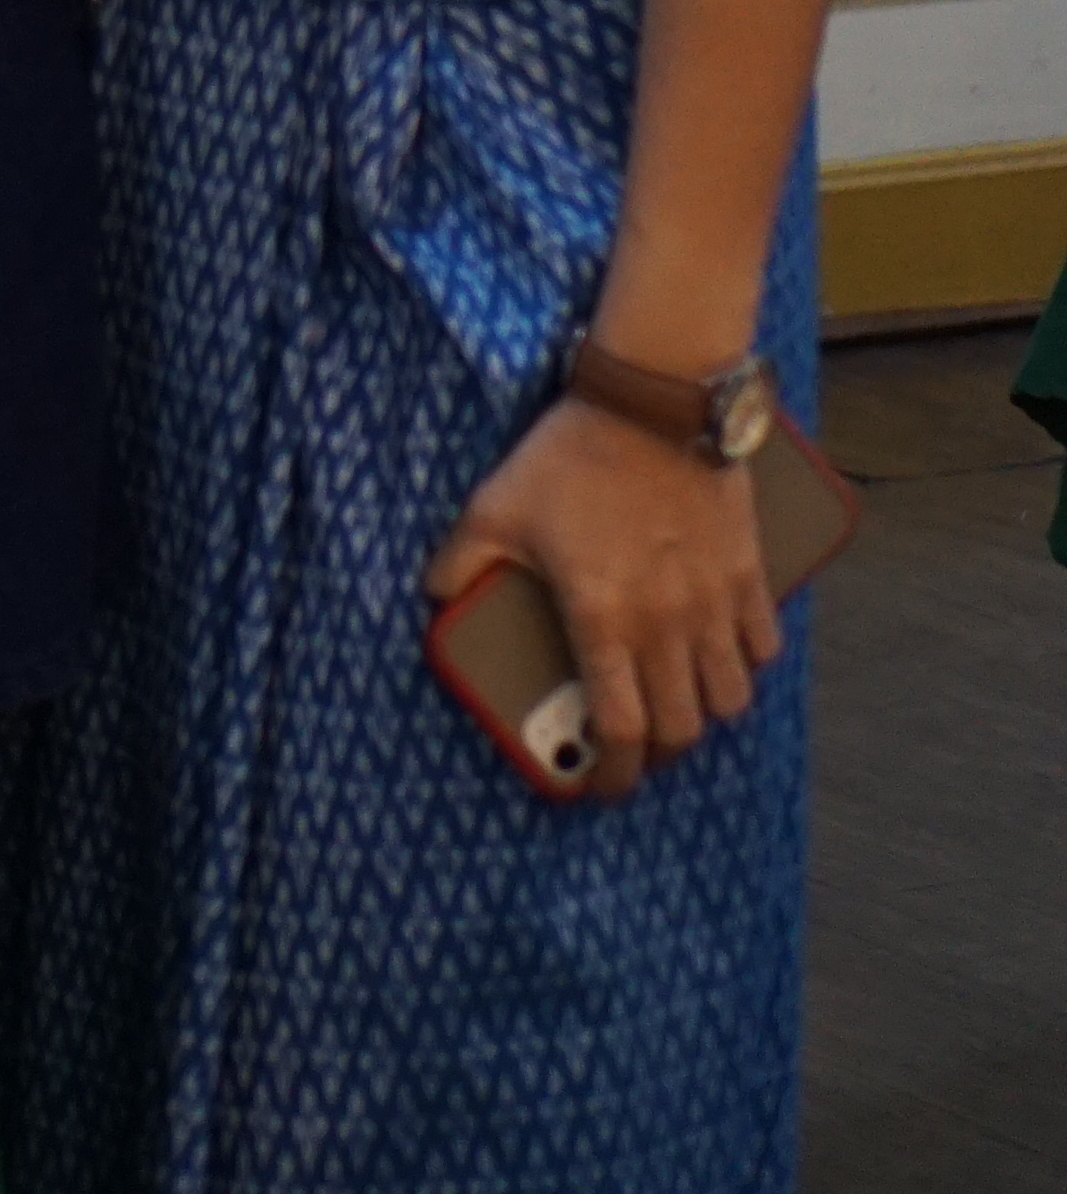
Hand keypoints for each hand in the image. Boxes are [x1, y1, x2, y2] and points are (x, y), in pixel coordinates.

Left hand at [423, 388, 784, 797]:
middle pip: (679, 729)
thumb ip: (460, 562)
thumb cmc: (569, 457)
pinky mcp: (749, 576)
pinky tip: (718, 658)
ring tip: (674, 710)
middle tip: (632, 757)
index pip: (618, 729)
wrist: (653, 404)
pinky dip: (744, 667)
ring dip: (703, 716)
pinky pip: (761, 647)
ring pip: (729, 699)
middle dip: (655, 758)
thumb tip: (433, 595)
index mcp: (603, 619)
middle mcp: (667, 625)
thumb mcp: (492, 508)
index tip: (598, 789)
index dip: (611, 774)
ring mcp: (714, 603)